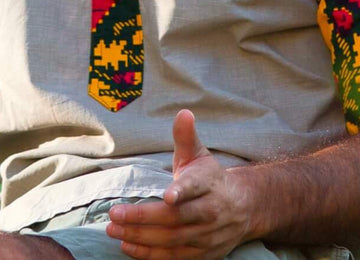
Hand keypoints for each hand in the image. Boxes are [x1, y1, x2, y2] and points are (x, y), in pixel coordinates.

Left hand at [105, 110, 256, 258]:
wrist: (245, 208)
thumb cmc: (211, 179)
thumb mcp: (200, 155)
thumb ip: (186, 137)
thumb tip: (183, 113)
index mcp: (209, 184)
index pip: (196, 188)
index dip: (182, 192)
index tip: (167, 196)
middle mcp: (211, 212)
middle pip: (177, 218)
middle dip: (144, 217)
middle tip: (114, 214)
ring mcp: (208, 235)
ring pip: (173, 239)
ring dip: (141, 237)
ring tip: (113, 230)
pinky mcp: (203, 253)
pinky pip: (175, 256)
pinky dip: (151, 254)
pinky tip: (127, 246)